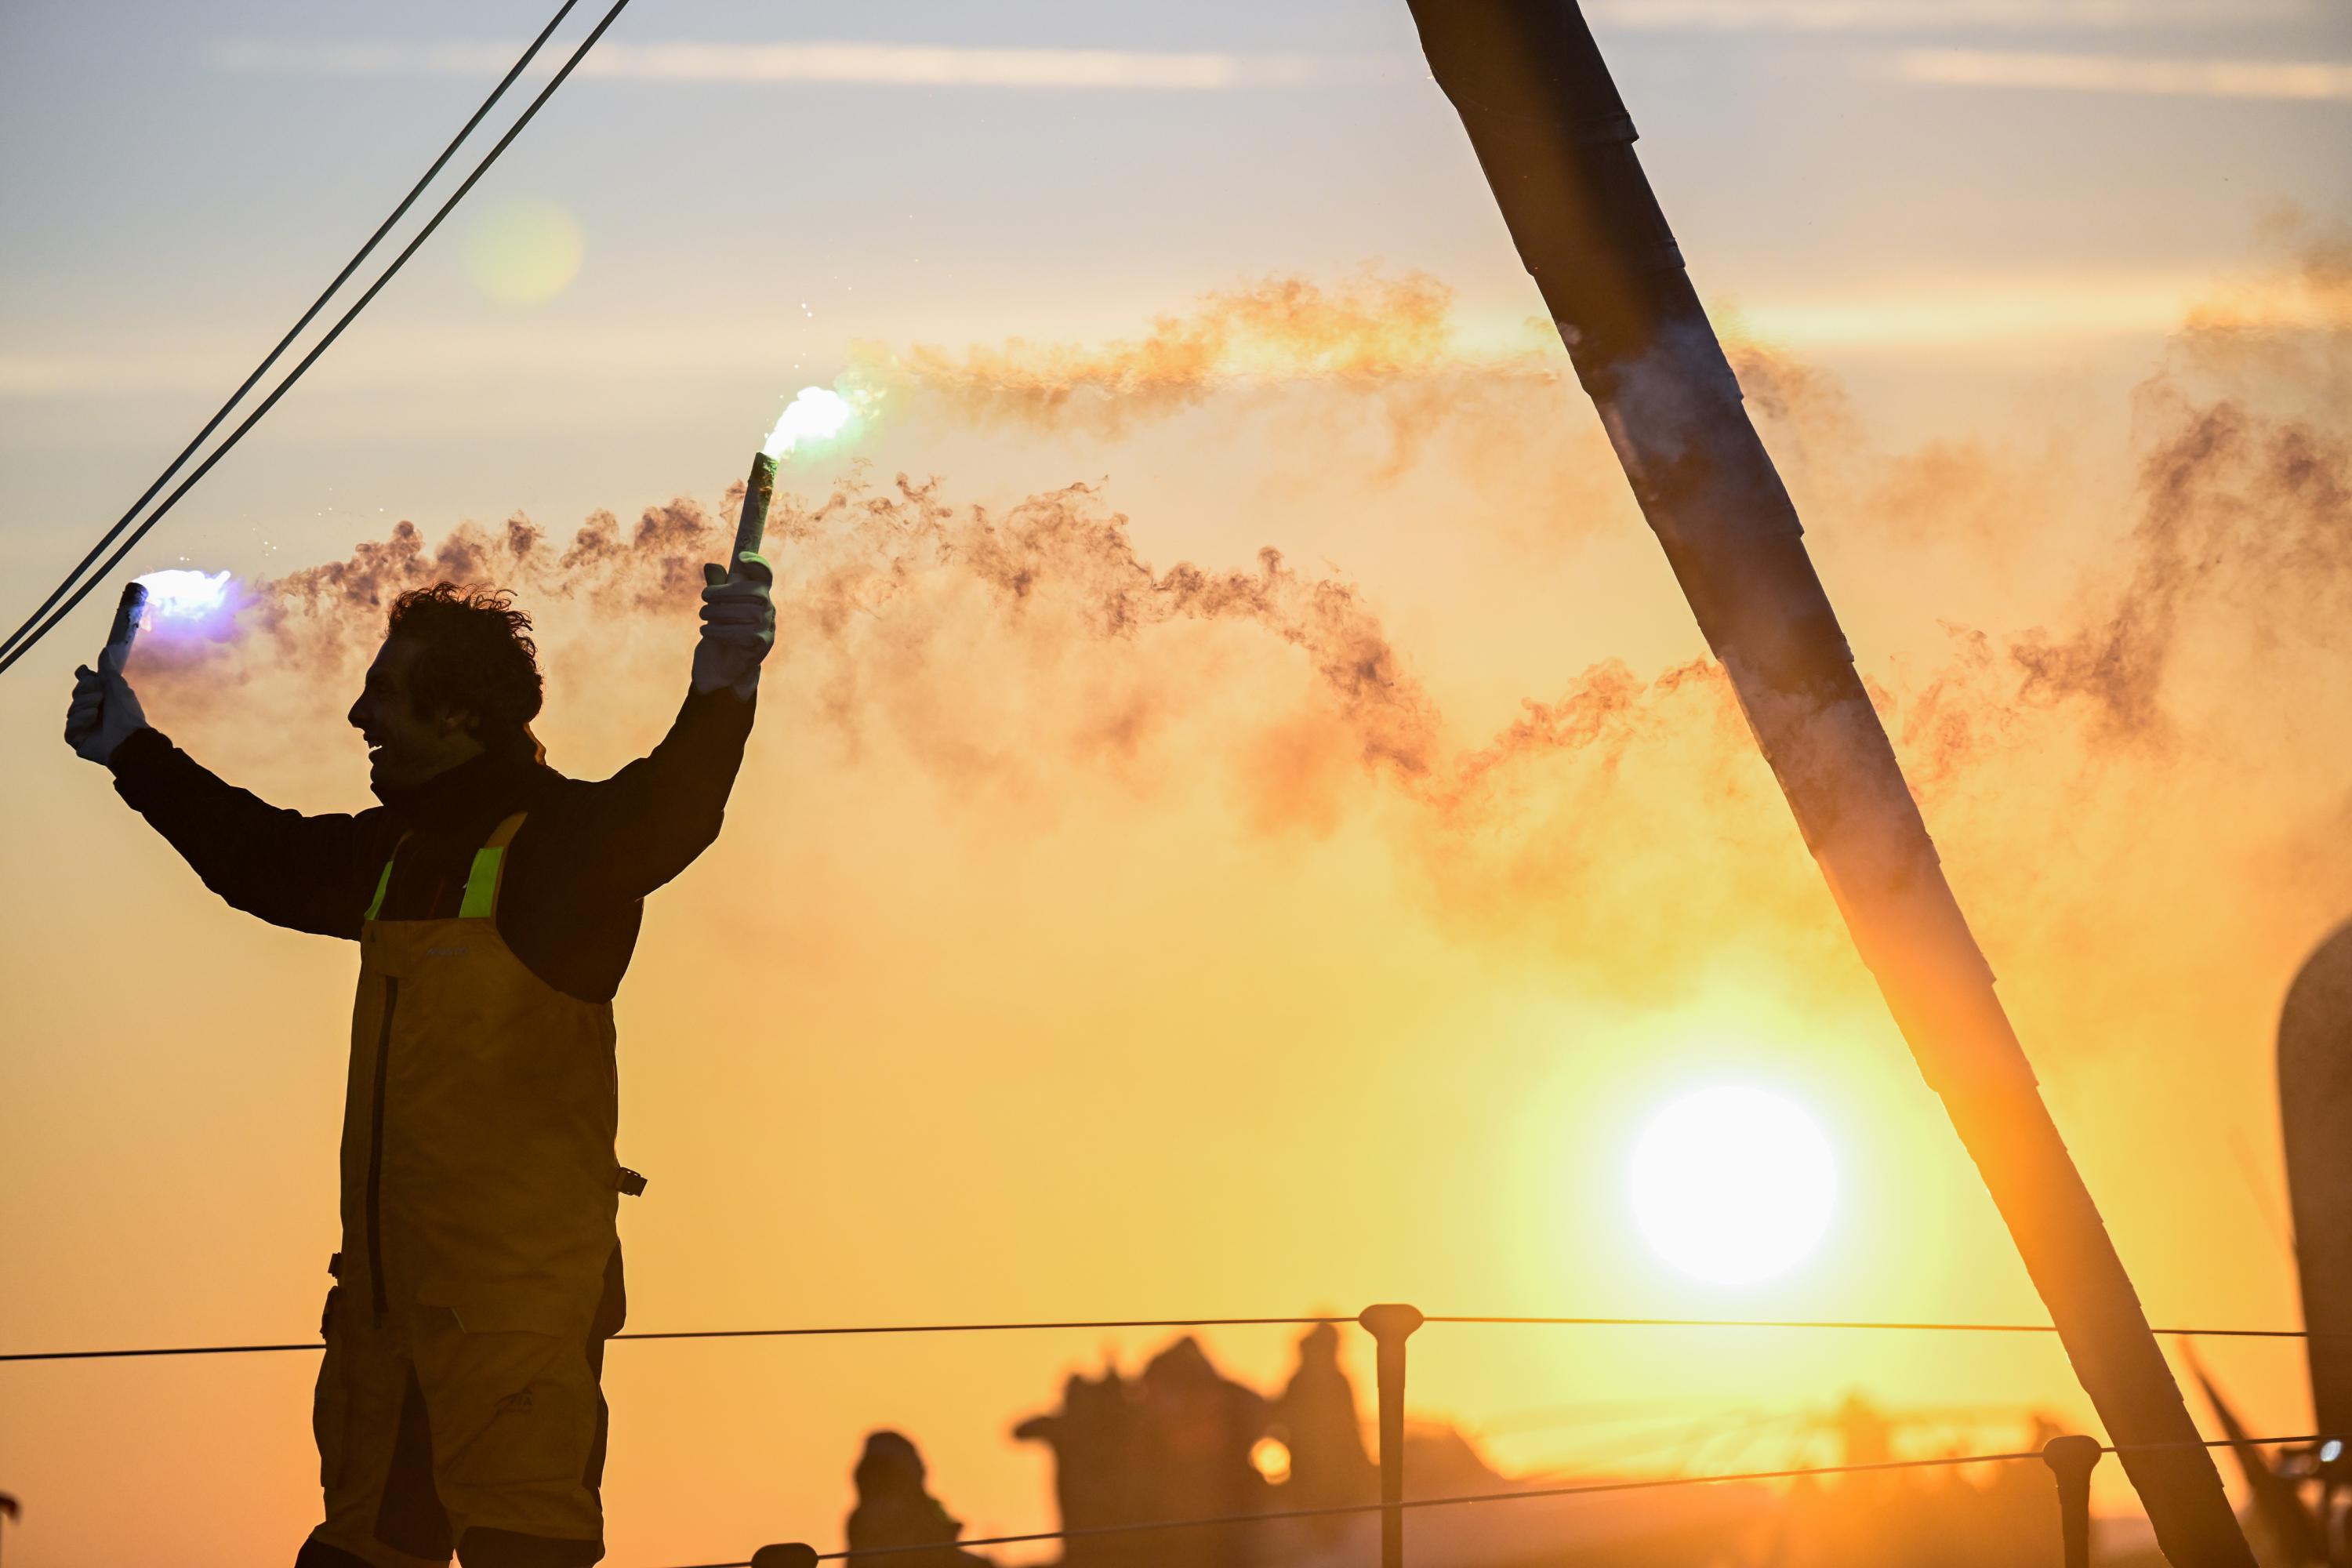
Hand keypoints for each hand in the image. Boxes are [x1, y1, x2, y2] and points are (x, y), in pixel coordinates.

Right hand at [64, 646, 149, 764]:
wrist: (130, 737)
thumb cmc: (127, 712)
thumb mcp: (117, 686)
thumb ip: (108, 669)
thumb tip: (105, 650)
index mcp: (103, 699)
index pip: (85, 685)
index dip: (84, 678)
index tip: (85, 671)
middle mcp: (92, 712)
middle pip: (76, 695)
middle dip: (85, 692)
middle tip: (99, 695)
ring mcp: (84, 727)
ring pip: (71, 710)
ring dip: (84, 706)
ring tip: (97, 709)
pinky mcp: (79, 740)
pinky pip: (69, 727)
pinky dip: (79, 720)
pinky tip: (91, 718)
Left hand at [693, 551, 775, 699]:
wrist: (724, 662)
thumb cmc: (722, 627)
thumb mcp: (716, 605)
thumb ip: (716, 586)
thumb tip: (710, 566)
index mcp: (758, 592)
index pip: (764, 574)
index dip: (758, 563)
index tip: (741, 557)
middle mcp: (768, 606)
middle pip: (753, 591)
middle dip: (725, 592)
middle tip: (704, 597)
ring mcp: (768, 624)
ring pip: (746, 613)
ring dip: (719, 613)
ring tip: (703, 616)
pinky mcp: (762, 642)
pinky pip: (742, 633)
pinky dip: (720, 631)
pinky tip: (706, 631)